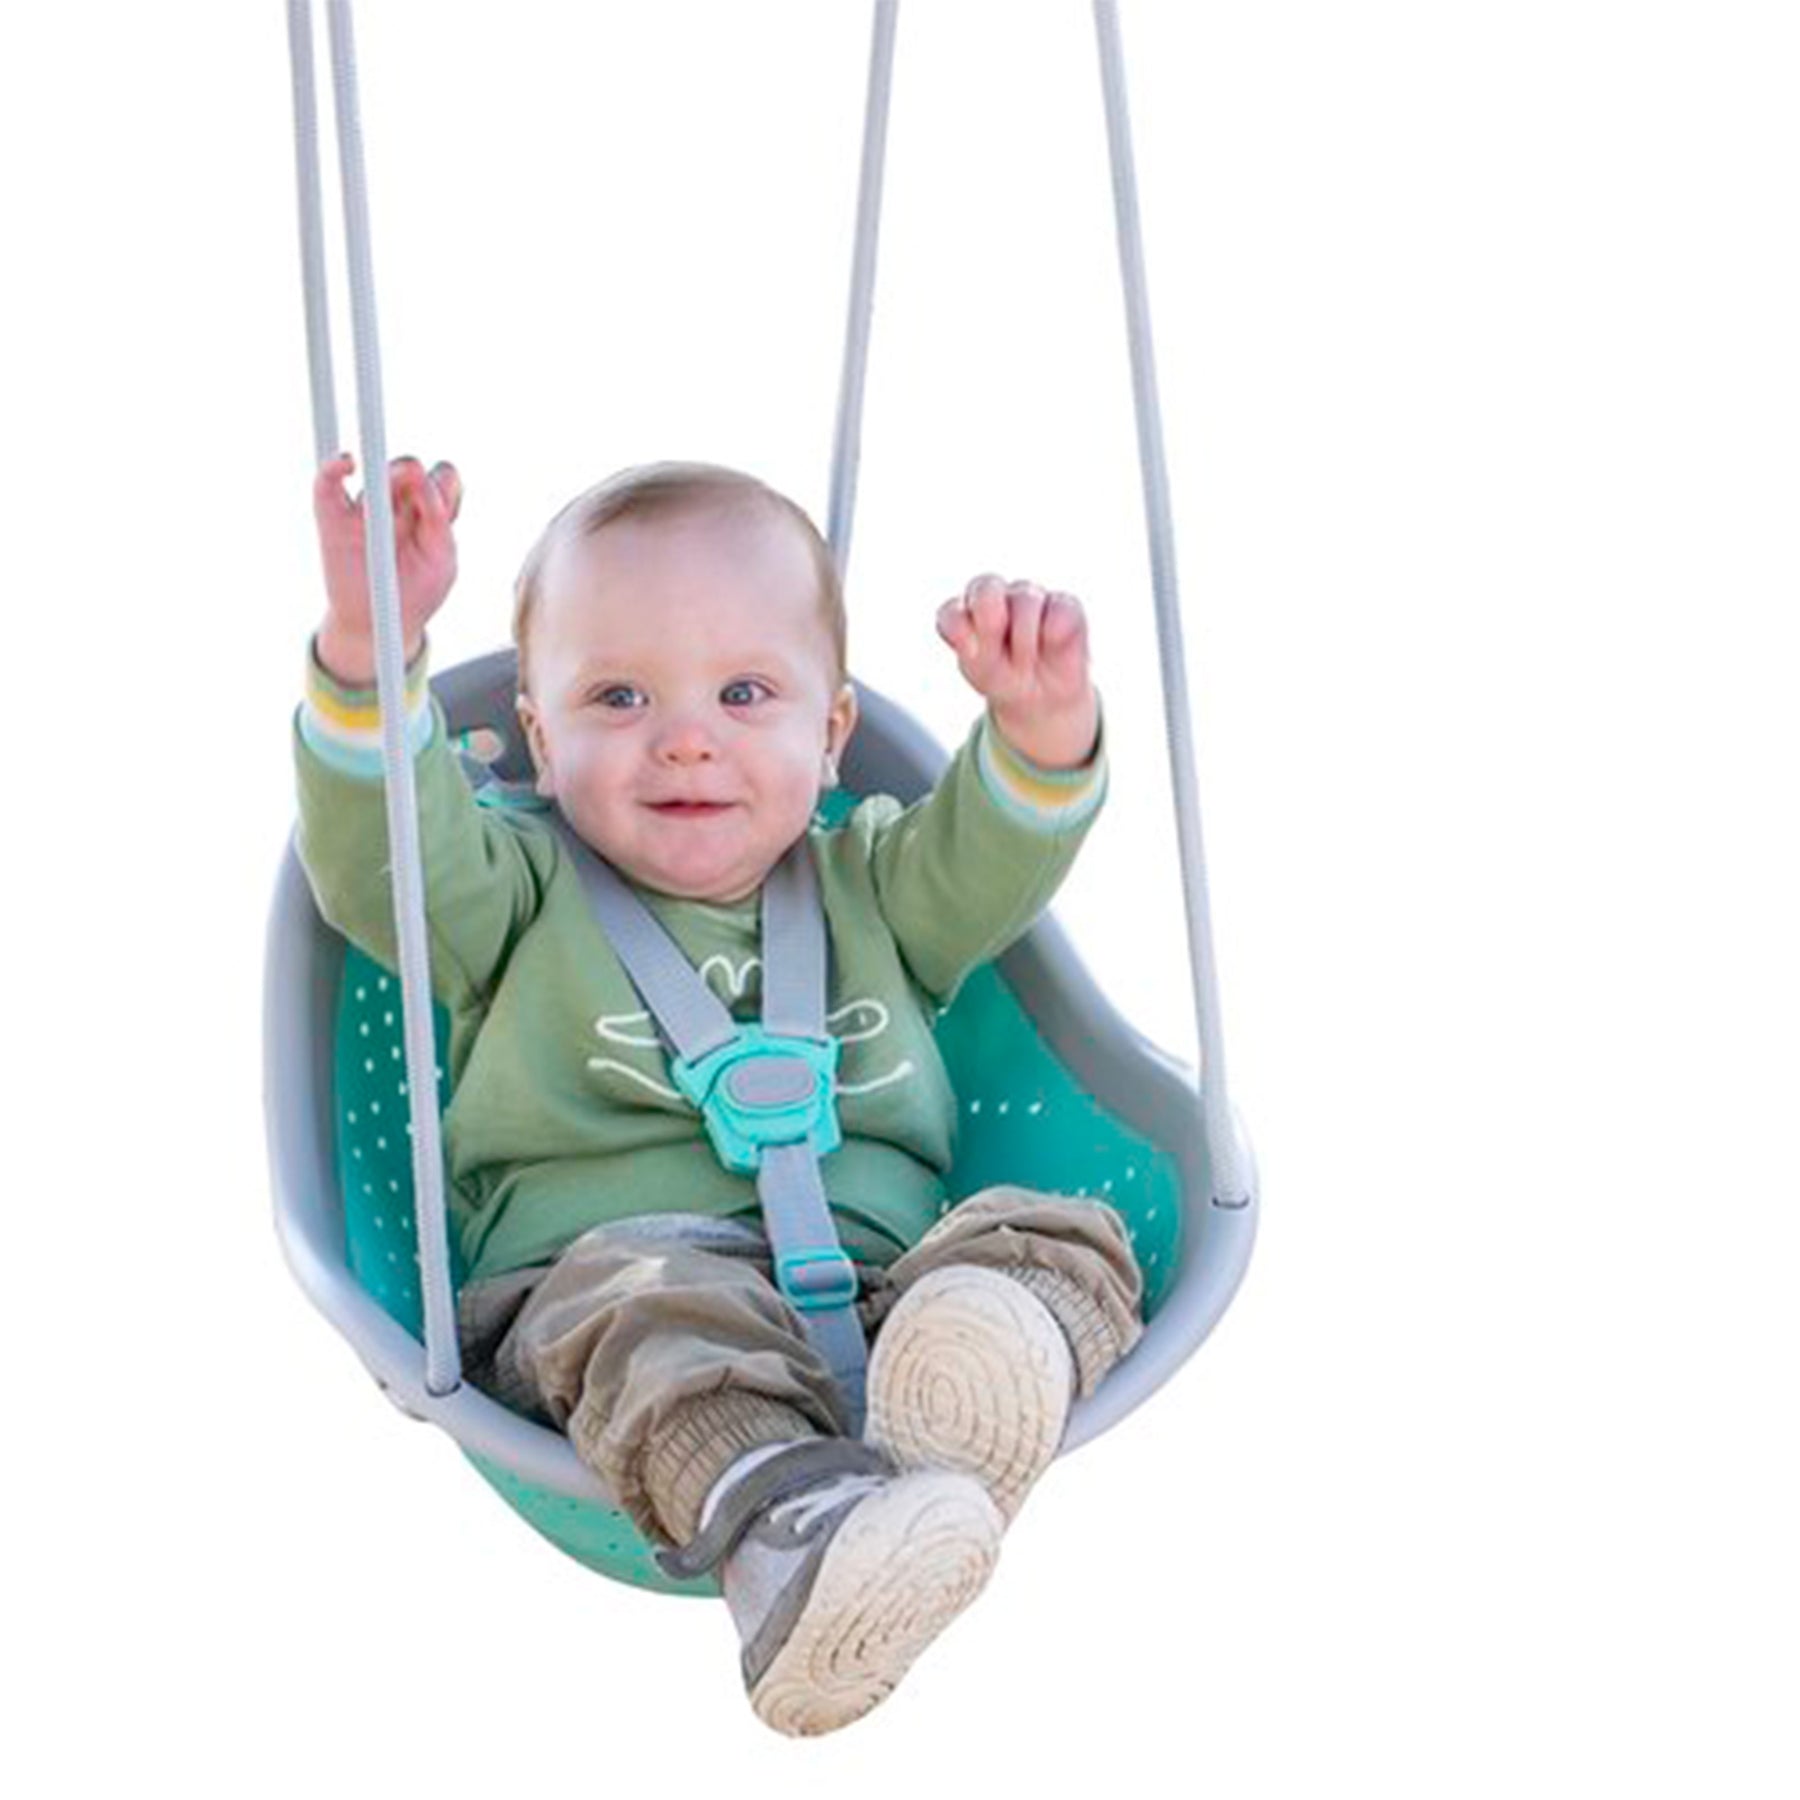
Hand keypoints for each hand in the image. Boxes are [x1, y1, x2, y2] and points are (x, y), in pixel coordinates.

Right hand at [313, 452, 462, 684]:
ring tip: (390, 518)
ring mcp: (364, 508)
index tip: (441, 501)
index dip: (442, 482)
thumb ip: (438, 520)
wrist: (379, 627)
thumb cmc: (416, 591)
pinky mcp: (333, 517)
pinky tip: (347, 463)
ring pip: (374, 474)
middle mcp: (397, 504)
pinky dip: (334, 468)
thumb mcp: (441, 560)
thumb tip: (424, 478)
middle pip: (406, 470)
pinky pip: (328, 482)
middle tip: (411, 484)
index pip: (440, 478)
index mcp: (429, 512)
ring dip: (384, 483)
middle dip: (411, 475)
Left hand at [936, 573, 1098, 768]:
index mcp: (966, 611)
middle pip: (985, 587)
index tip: (975, 659)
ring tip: (1027, 662)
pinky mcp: (1064, 603)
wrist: (1043, 695)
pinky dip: (1055, 635)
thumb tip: (1003, 619)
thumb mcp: (984, 669)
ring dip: (1024, 640)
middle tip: (1002, 652)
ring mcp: (1029, 595)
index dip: (961, 636)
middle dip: (991, 622)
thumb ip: (979, 646)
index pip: (952, 612)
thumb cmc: (1005, 677)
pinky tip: (1053, 648)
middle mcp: (996, 595)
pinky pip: (1060, 610)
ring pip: (1024, 600)